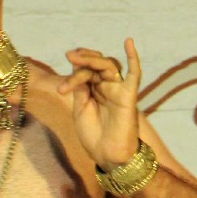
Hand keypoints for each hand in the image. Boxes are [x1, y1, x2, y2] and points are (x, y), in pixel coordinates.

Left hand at [57, 38, 141, 170]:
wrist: (107, 155)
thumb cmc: (93, 136)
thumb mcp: (80, 110)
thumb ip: (80, 89)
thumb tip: (76, 67)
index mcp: (93, 90)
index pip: (84, 73)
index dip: (73, 77)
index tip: (61, 90)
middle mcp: (106, 87)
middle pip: (95, 65)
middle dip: (82, 59)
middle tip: (69, 56)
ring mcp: (118, 89)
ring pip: (108, 65)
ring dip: (93, 59)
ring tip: (77, 57)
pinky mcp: (129, 95)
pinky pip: (134, 74)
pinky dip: (133, 57)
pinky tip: (128, 42)